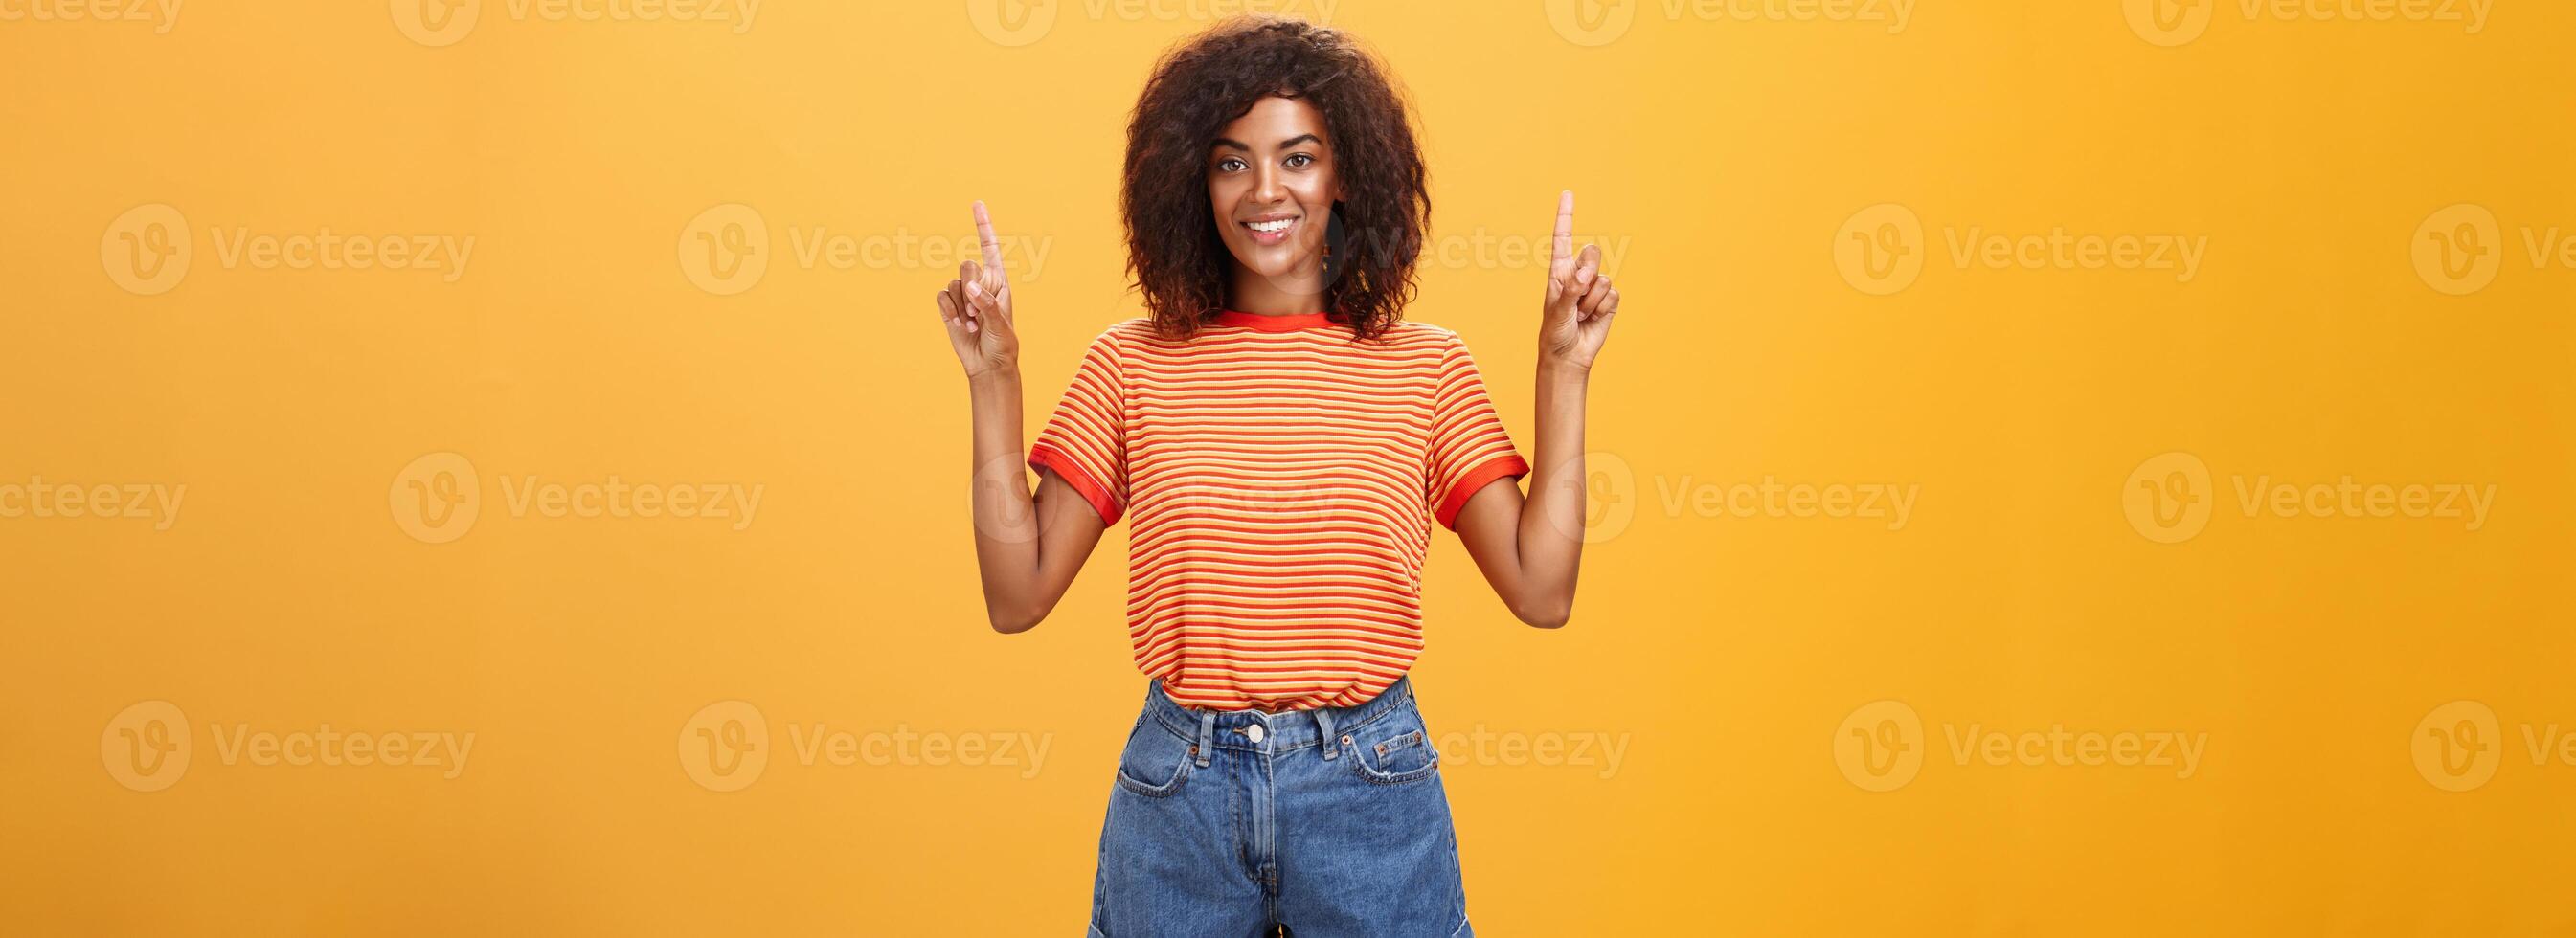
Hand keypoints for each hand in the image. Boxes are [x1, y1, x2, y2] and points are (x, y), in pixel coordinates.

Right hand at [936, 200, 1020, 378]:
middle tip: (978, 313)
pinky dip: (948, 311)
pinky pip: (941, 296)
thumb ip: (987, 304)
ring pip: (953, 283)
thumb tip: (970, 287)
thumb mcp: (1001, 325)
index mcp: (999, 281)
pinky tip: (959, 325)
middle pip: (967, 266)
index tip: (977, 204)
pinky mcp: (949, 305)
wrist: (987, 365)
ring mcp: (964, 294)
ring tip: (972, 324)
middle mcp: (981, 283)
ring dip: (960, 306)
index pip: (990, 247)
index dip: (983, 225)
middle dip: (971, 289)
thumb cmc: (1002, 344)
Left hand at [1539, 190, 1619, 370]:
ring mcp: (1594, 287)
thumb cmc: (1555, 332)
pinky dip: (1602, 308)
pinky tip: (1592, 318)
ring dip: (1591, 301)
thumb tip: (1587, 275)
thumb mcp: (1557, 311)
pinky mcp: (1609, 300)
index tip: (1567, 194)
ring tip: (1580, 315)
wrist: (1569, 355)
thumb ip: (1571, 290)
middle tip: (1577, 295)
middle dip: (1588, 272)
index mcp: (1559, 271)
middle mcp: (1578, 274)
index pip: (1562, 238)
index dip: (1566, 216)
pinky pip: (1613, 295)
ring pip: (1603, 279)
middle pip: (1592, 253)